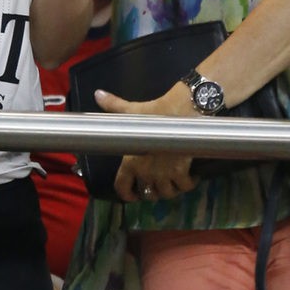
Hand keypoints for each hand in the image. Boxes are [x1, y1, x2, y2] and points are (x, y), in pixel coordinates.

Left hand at [95, 85, 199, 202]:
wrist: (184, 110)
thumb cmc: (156, 111)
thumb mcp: (132, 110)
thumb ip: (114, 106)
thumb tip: (98, 94)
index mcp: (130, 162)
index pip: (122, 187)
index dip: (127, 195)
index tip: (134, 195)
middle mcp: (145, 172)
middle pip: (148, 194)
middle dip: (153, 191)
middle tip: (159, 184)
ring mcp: (163, 174)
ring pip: (167, 194)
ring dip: (171, 190)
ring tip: (174, 181)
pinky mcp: (181, 173)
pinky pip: (184, 187)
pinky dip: (188, 184)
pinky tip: (191, 176)